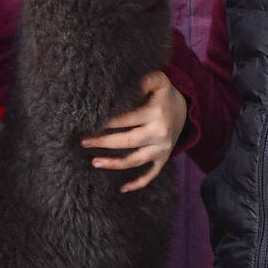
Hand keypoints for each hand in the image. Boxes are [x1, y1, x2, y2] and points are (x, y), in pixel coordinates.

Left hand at [81, 71, 187, 191]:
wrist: (185, 108)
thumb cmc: (163, 93)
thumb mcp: (159, 80)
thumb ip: (145, 78)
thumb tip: (126, 82)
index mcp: (155, 113)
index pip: (126, 119)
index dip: (107, 121)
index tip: (89, 122)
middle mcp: (159, 133)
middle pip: (127, 141)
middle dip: (103, 142)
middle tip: (83, 142)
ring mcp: (162, 148)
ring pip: (136, 160)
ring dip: (114, 163)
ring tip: (94, 162)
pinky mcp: (163, 158)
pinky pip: (151, 174)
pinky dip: (138, 183)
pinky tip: (122, 189)